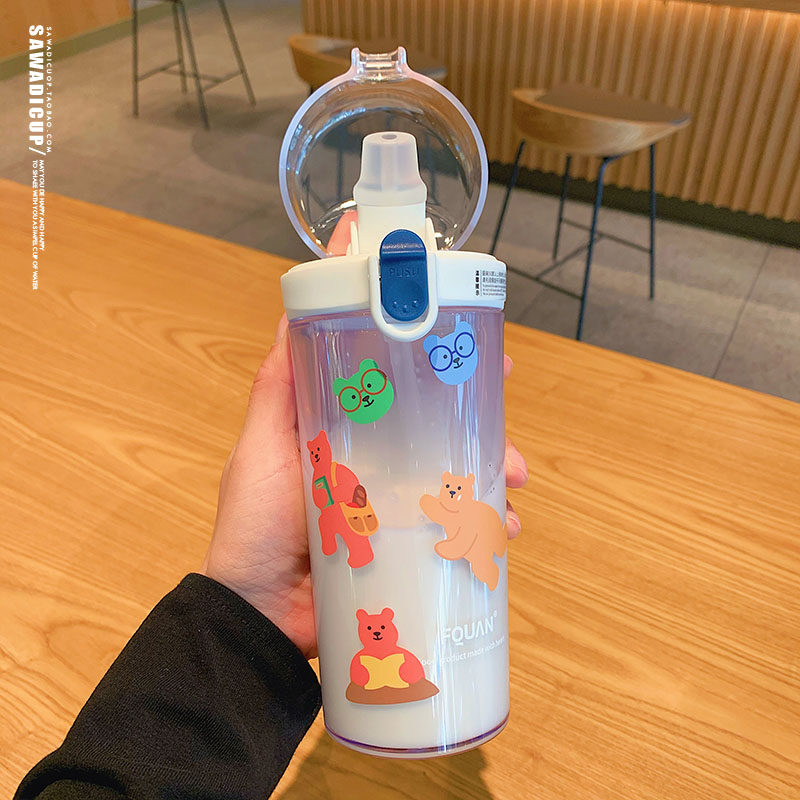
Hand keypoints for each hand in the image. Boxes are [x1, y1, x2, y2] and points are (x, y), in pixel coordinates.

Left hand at [202, 316, 528, 658]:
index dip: (442, 374)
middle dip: (484, 433)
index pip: (403, 395)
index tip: (480, 357)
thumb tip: (293, 316)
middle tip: (508, 441)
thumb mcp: (261, 445)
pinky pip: (454, 535)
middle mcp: (377, 467)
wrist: (256, 613)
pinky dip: (485, 530)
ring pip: (457, 484)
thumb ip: (276, 387)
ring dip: (493, 479)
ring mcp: (393, 512)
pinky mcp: (403, 552)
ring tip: (512, 486)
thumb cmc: (253, 523)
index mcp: (348, 436)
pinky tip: (504, 533)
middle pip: (441, 439)